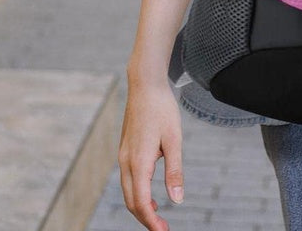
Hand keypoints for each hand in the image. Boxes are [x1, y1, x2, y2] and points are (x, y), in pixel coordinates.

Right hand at [119, 78, 184, 229]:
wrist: (145, 84)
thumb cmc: (162, 109)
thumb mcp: (174, 139)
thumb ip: (175, 171)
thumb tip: (177, 200)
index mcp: (139, 161)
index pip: (141, 203)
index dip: (152, 222)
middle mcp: (126, 161)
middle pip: (132, 201)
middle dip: (146, 219)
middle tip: (163, 229)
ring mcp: (123, 155)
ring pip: (128, 191)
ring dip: (141, 208)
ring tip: (158, 218)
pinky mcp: (125, 150)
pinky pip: (128, 180)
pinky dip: (137, 194)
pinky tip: (151, 197)